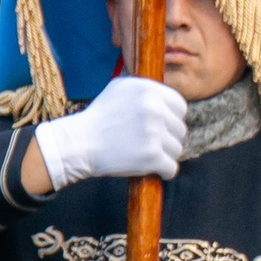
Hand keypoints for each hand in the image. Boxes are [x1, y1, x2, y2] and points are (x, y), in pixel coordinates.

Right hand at [32, 75, 186, 193]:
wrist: (80, 143)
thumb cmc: (99, 117)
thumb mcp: (119, 88)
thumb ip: (145, 89)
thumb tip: (166, 96)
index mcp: (149, 90)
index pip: (180, 106)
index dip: (171, 119)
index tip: (161, 127)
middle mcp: (154, 108)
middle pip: (180, 129)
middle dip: (167, 138)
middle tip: (149, 143)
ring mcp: (154, 133)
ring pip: (177, 149)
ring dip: (165, 155)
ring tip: (146, 155)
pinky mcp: (152, 156)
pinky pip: (171, 168)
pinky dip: (163, 172)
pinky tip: (152, 169)